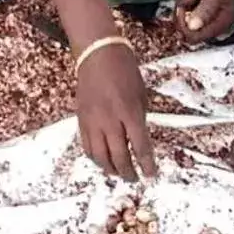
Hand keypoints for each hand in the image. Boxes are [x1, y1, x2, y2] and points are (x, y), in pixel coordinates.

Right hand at [75, 45, 156, 180]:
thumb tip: (139, 141)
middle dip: (129, 172)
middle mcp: (110, 120)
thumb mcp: (141, 95)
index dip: (147, 165)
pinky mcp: (81, 119)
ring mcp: (93, 121)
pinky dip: (96, 158)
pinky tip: (103, 161)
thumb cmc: (125, 71)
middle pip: (119, 157)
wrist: (98, 54)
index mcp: (129, 112)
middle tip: (135, 179)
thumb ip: (140, 120)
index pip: (140, 147)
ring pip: (100, 156)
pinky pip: (87, 146)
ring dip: (111, 169)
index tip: (151, 175)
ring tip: (119, 174)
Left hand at [176, 0, 233, 43]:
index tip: (183, 9)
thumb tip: (193, 29)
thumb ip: (205, 11)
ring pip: (186, 19)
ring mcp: (208, 14)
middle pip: (189, 30)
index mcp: (222, 21)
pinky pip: (187, 9)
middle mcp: (216, 22)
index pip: (197, 37)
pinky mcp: (202, 5)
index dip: (186, 26)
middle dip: (184, 13)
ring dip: (185, 4)